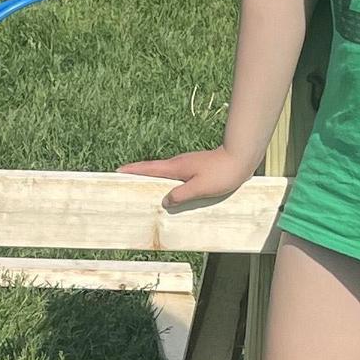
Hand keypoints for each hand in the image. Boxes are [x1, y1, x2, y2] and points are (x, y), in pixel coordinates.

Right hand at [120, 146, 254, 208]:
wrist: (241, 158)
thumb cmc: (222, 173)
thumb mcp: (200, 188)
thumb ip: (181, 195)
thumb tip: (165, 201)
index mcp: (176, 167)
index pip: (149, 168)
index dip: (133, 170)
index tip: (117, 171)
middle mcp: (179, 163)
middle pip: (153, 169)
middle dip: (138, 174)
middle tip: (125, 180)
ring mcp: (187, 164)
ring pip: (165, 173)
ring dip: (154, 178)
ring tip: (144, 188)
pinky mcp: (196, 167)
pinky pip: (177, 176)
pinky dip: (168, 182)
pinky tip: (171, 190)